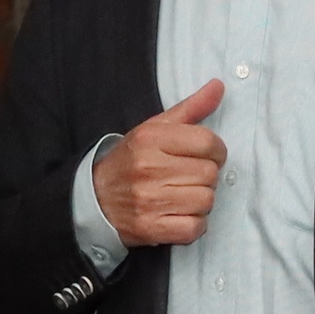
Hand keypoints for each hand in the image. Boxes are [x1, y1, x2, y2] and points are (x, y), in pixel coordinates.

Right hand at [97, 79, 228, 246]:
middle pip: (209, 173)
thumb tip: (219, 86)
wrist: (95, 198)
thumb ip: (191, 108)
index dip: (216, 151)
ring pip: (206, 200)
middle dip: (206, 177)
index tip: (207, 156)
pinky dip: (194, 224)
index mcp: (151, 138)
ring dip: (200, 201)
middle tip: (188, 177)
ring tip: (183, 196)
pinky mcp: (150, 228)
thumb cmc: (131, 161)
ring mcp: (148, 200)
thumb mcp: (155, 128)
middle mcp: (148, 168)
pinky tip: (180, 214)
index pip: (208, 142)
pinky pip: (194, 228)